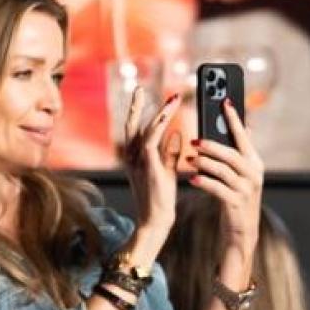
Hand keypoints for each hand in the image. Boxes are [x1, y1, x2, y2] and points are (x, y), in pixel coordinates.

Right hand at [121, 88, 182, 242]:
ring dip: (158, 113)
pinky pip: (151, 140)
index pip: (136, 130)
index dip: (139, 113)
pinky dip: (159, 126)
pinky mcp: (148, 166)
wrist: (156, 220)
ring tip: (171, 99)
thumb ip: (171, 152)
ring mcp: (138, 162)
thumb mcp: (167, 171)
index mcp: (136, 158)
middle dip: (135, 106)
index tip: (144, 96)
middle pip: (131, 125)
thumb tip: (178, 133)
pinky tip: (168, 116)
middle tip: (139, 89)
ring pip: (144, 130)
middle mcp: (132, 157)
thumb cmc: (161, 199)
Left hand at [189, 100, 263, 257]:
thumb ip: (240, 153)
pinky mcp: (237, 202)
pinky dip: (204, 182)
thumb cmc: (235, 196)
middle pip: (232, 154)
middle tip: (194, 140)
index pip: (243, 136)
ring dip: (204, 164)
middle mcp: (254, 173)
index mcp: (254, 162)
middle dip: (212, 145)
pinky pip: (218, 189)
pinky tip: (192, 179)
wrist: (242, 230)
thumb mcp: (240, 174)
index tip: (224, 101)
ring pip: (224, 171)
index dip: (234, 119)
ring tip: (189, 160)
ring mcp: (247, 188)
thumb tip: (244, 127)